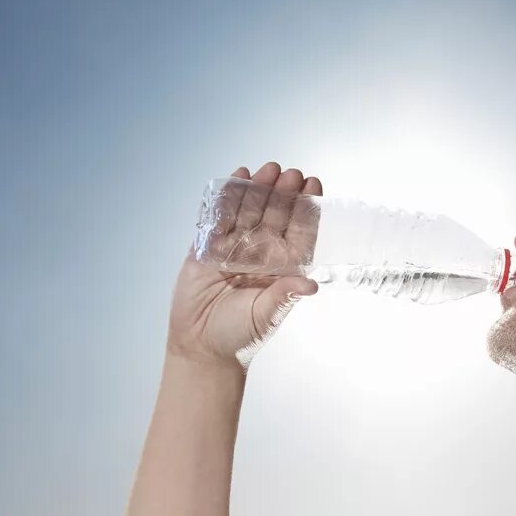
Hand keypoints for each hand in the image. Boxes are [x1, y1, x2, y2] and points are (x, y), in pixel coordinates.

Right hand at [167, 162, 322, 371]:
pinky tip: (237, 176)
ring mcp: (233, 247)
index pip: (298, 231)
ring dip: (258, 189)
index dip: (306, 208)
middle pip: (274, 215)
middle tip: (291, 174)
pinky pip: (218, 216)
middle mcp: (260, 253)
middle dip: (283, 194)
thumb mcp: (266, 314)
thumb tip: (311, 285)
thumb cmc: (239, 335)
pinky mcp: (207, 246)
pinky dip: (226, 197)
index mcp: (281, 267)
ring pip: (248, 211)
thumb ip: (285, 295)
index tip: (314, 185)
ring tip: (267, 169)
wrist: (200, 346)